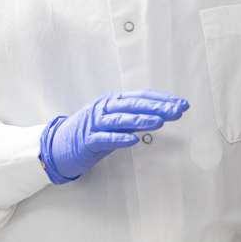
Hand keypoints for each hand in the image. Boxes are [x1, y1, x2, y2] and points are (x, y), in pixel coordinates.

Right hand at [40, 89, 188, 182]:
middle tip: (177, 111)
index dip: (162, 99)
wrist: (58, 145)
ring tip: (160, 122)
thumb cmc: (91, 133)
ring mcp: (94, 123)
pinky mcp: (86, 140)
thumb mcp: (114, 121)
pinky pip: (104, 139)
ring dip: (141, 120)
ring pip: (120, 119)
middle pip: (133, 105)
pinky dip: (119, 138)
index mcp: (113, 101)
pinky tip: (133, 141)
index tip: (181, 105)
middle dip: (158, 107)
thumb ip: (133, 117)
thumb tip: (162, 114)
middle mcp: (104, 107)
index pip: (141, 96)